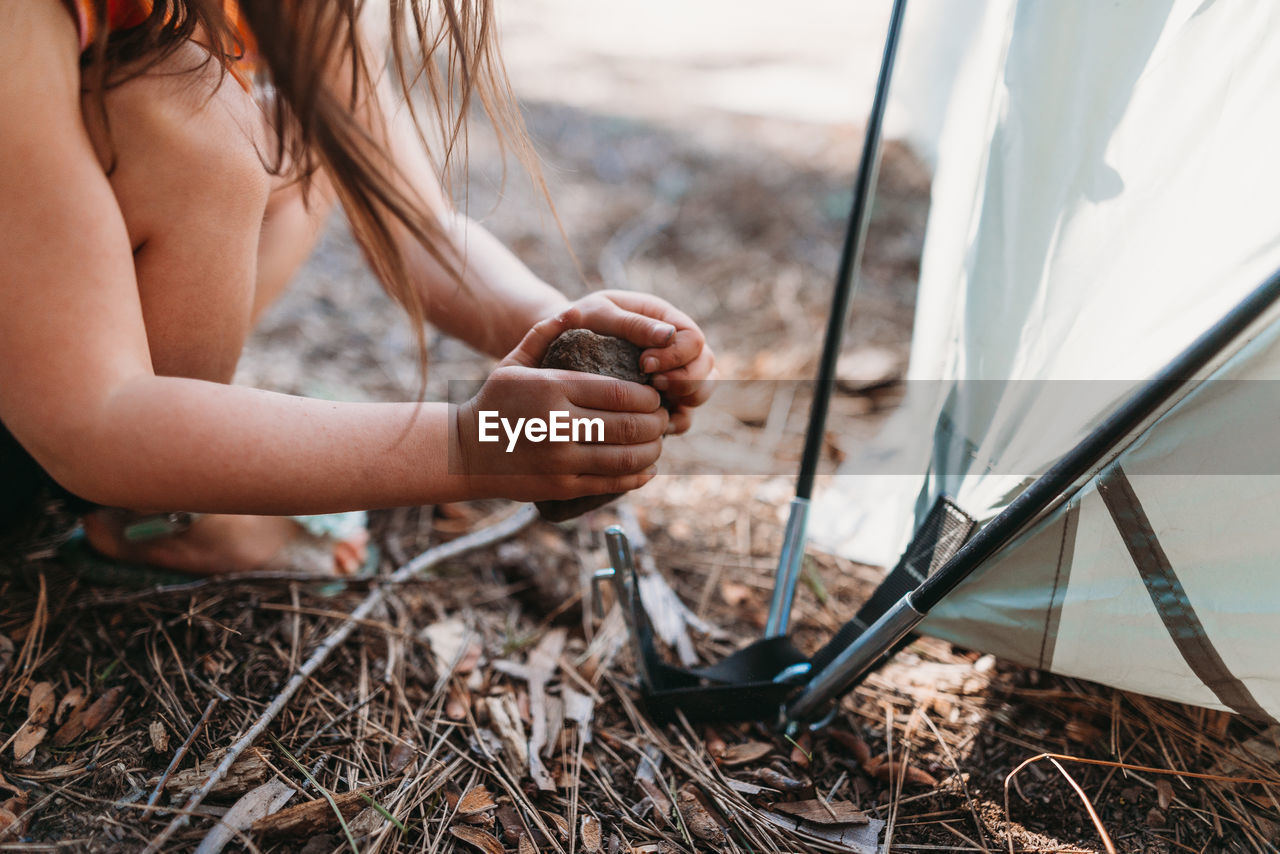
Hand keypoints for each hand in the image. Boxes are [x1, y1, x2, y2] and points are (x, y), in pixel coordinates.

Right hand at [455, 321, 668, 500]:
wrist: (463, 452)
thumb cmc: (495, 402)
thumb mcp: (513, 363)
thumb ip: (545, 334)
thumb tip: (574, 309)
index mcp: (553, 388)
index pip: (620, 392)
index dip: (649, 397)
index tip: (656, 397)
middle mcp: (559, 424)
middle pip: (630, 425)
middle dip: (657, 423)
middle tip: (664, 419)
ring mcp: (560, 460)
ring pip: (626, 457)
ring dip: (652, 450)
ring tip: (658, 442)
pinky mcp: (561, 487)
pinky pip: (610, 483)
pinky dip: (636, 477)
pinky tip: (647, 469)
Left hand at [525, 291, 716, 433]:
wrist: (557, 343)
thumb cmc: (578, 322)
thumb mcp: (599, 313)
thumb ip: (631, 323)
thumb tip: (668, 335)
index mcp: (665, 321)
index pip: (694, 339)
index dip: (676, 355)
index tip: (644, 364)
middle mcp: (676, 348)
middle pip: (707, 367)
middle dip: (687, 380)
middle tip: (655, 384)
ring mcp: (674, 374)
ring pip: (701, 392)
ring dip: (687, 401)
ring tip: (655, 405)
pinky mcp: (663, 400)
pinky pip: (684, 416)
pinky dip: (675, 423)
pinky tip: (652, 425)